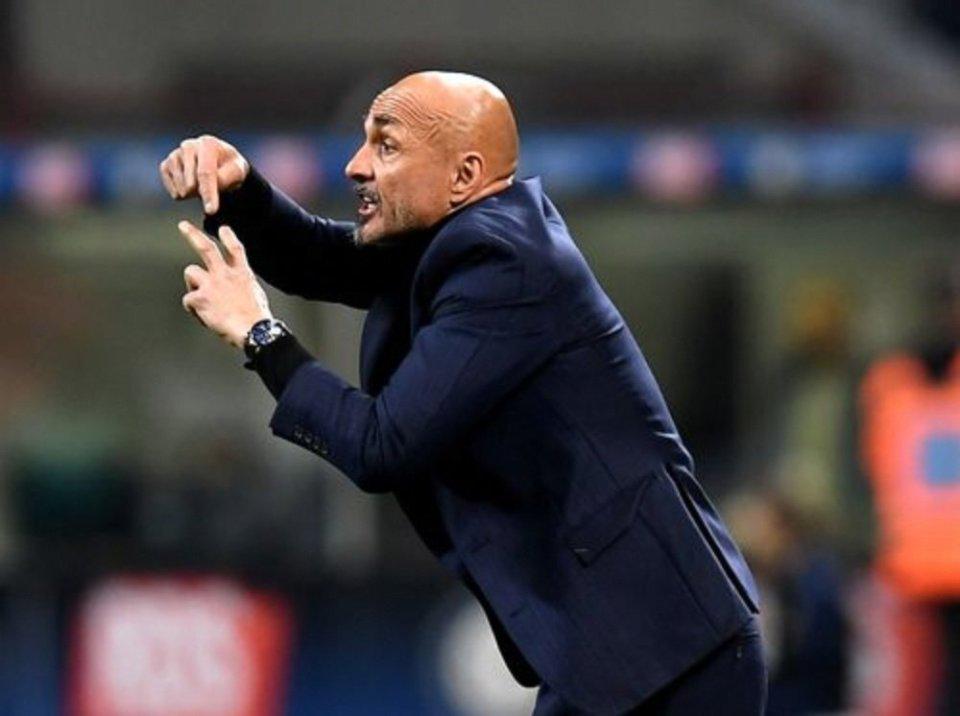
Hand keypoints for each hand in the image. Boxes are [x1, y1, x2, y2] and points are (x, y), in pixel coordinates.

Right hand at [160, 135, 248, 213]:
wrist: (219, 163)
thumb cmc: (229, 168)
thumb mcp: (237, 172)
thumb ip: (224, 178)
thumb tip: (203, 188)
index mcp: (208, 144)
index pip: (205, 173)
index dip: (208, 193)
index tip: (212, 211)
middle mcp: (188, 146)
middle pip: (191, 184)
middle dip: (202, 193)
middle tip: (213, 189)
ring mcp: (175, 155)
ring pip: (182, 189)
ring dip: (194, 194)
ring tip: (202, 185)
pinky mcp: (165, 166)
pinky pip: (173, 191)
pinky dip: (183, 195)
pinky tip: (191, 188)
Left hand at [179, 221, 271, 347]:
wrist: (253, 330)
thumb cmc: (256, 318)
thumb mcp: (255, 294)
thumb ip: (242, 285)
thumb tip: (235, 289)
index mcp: (242, 274)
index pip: (235, 249)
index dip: (229, 237)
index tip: (223, 229)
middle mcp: (225, 274)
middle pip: (207, 248)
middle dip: (193, 235)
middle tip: (183, 226)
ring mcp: (211, 284)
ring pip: (191, 272)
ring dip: (192, 283)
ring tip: (200, 297)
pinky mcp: (200, 298)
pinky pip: (188, 299)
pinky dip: (193, 309)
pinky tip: (204, 316)